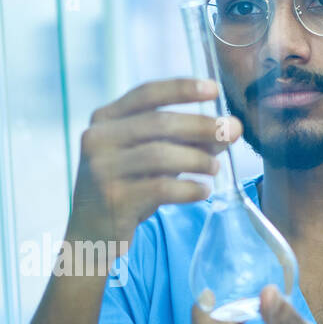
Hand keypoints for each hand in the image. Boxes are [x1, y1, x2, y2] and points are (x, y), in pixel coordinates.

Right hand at [68, 78, 241, 249]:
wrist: (91, 234)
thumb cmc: (125, 189)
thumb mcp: (147, 158)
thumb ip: (181, 141)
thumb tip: (227, 130)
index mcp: (104, 120)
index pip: (146, 94)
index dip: (181, 89)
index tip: (214, 90)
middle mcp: (98, 139)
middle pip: (159, 123)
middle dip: (201, 126)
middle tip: (231, 132)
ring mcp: (102, 169)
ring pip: (161, 155)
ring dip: (197, 160)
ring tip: (215, 169)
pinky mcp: (113, 199)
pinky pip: (161, 188)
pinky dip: (188, 189)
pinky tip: (202, 191)